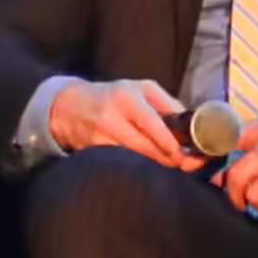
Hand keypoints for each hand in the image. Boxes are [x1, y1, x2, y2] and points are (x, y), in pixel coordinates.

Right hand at [37, 76, 200, 166]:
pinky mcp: (94, 154)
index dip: (166, 140)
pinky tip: (151, 168)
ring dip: (156, 164)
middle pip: (144, 146)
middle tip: (187, 164)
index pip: (150, 122)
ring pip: (135, 158)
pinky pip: (122, 163)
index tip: (182, 152)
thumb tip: (188, 123)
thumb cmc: (112, 96)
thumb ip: (166, 104)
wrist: (68, 108)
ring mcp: (101, 138)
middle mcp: (111, 117)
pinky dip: (139, 167)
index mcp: (126, 97)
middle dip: (168, 157)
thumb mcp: (140, 89)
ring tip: (175, 165)